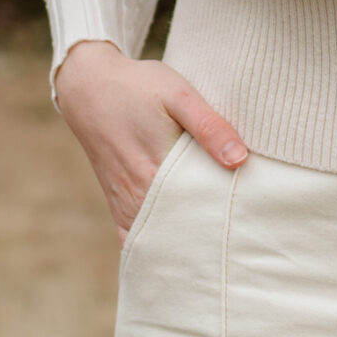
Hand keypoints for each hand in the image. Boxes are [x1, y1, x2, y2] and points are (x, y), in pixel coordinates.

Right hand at [54, 41, 247, 240]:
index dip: (225, 219)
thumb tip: (240, 160)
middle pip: (181, 230)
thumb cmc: (138, 87)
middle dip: (208, 236)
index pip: (200, 211)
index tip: (247, 219)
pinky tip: (173, 249)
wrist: (89, 87)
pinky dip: (153, 247)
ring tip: (212, 243)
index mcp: (158, 171)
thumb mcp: (179, 96)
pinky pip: (133, 238)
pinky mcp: (117, 202)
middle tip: (236, 235)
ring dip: (183, 242)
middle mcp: (138, 194)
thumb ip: (209, 127)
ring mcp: (125, 201)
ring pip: (157, 238)